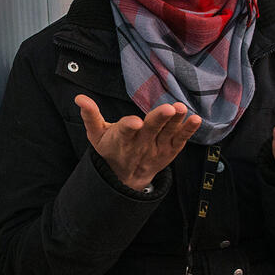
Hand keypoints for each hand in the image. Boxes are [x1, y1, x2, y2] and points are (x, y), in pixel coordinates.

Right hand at [75, 95, 200, 190]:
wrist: (127, 176)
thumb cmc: (111, 149)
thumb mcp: (96, 135)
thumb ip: (90, 116)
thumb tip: (79, 98)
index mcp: (122, 139)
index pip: (125, 132)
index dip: (129, 126)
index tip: (135, 122)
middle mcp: (141, 144)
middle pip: (151, 130)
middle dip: (159, 120)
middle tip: (168, 108)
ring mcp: (157, 147)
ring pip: (168, 134)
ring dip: (176, 122)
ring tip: (181, 109)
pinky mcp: (170, 149)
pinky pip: (181, 140)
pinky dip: (188, 131)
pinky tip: (195, 120)